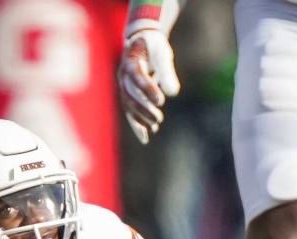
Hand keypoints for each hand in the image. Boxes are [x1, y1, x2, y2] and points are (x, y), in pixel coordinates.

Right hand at [118, 29, 180, 143]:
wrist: (141, 42)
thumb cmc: (153, 46)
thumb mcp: (163, 53)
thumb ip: (167, 72)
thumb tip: (173, 93)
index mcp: (131, 59)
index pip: (137, 75)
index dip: (147, 88)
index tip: (160, 101)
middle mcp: (123, 73)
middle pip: (130, 94)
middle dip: (143, 108)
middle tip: (159, 118)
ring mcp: (123, 85)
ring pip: (128, 104)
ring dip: (140, 118)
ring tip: (155, 126)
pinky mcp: (127, 94)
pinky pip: (129, 111)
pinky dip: (136, 124)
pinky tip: (145, 138)